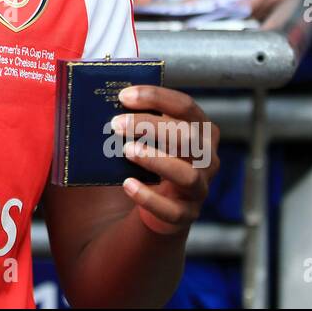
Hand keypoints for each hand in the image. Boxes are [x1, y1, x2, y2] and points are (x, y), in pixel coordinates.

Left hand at [112, 85, 220, 235]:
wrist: (158, 202)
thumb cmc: (153, 157)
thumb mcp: (151, 136)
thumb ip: (138, 118)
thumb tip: (104, 103)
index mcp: (201, 131)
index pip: (186, 107)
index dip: (157, 98)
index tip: (124, 96)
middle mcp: (208, 158)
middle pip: (186, 137)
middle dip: (150, 126)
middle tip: (116, 124)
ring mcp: (200, 188)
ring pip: (186, 174)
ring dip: (155, 160)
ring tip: (126, 151)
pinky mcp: (187, 214)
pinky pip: (172, 210)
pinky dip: (149, 197)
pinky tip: (127, 185)